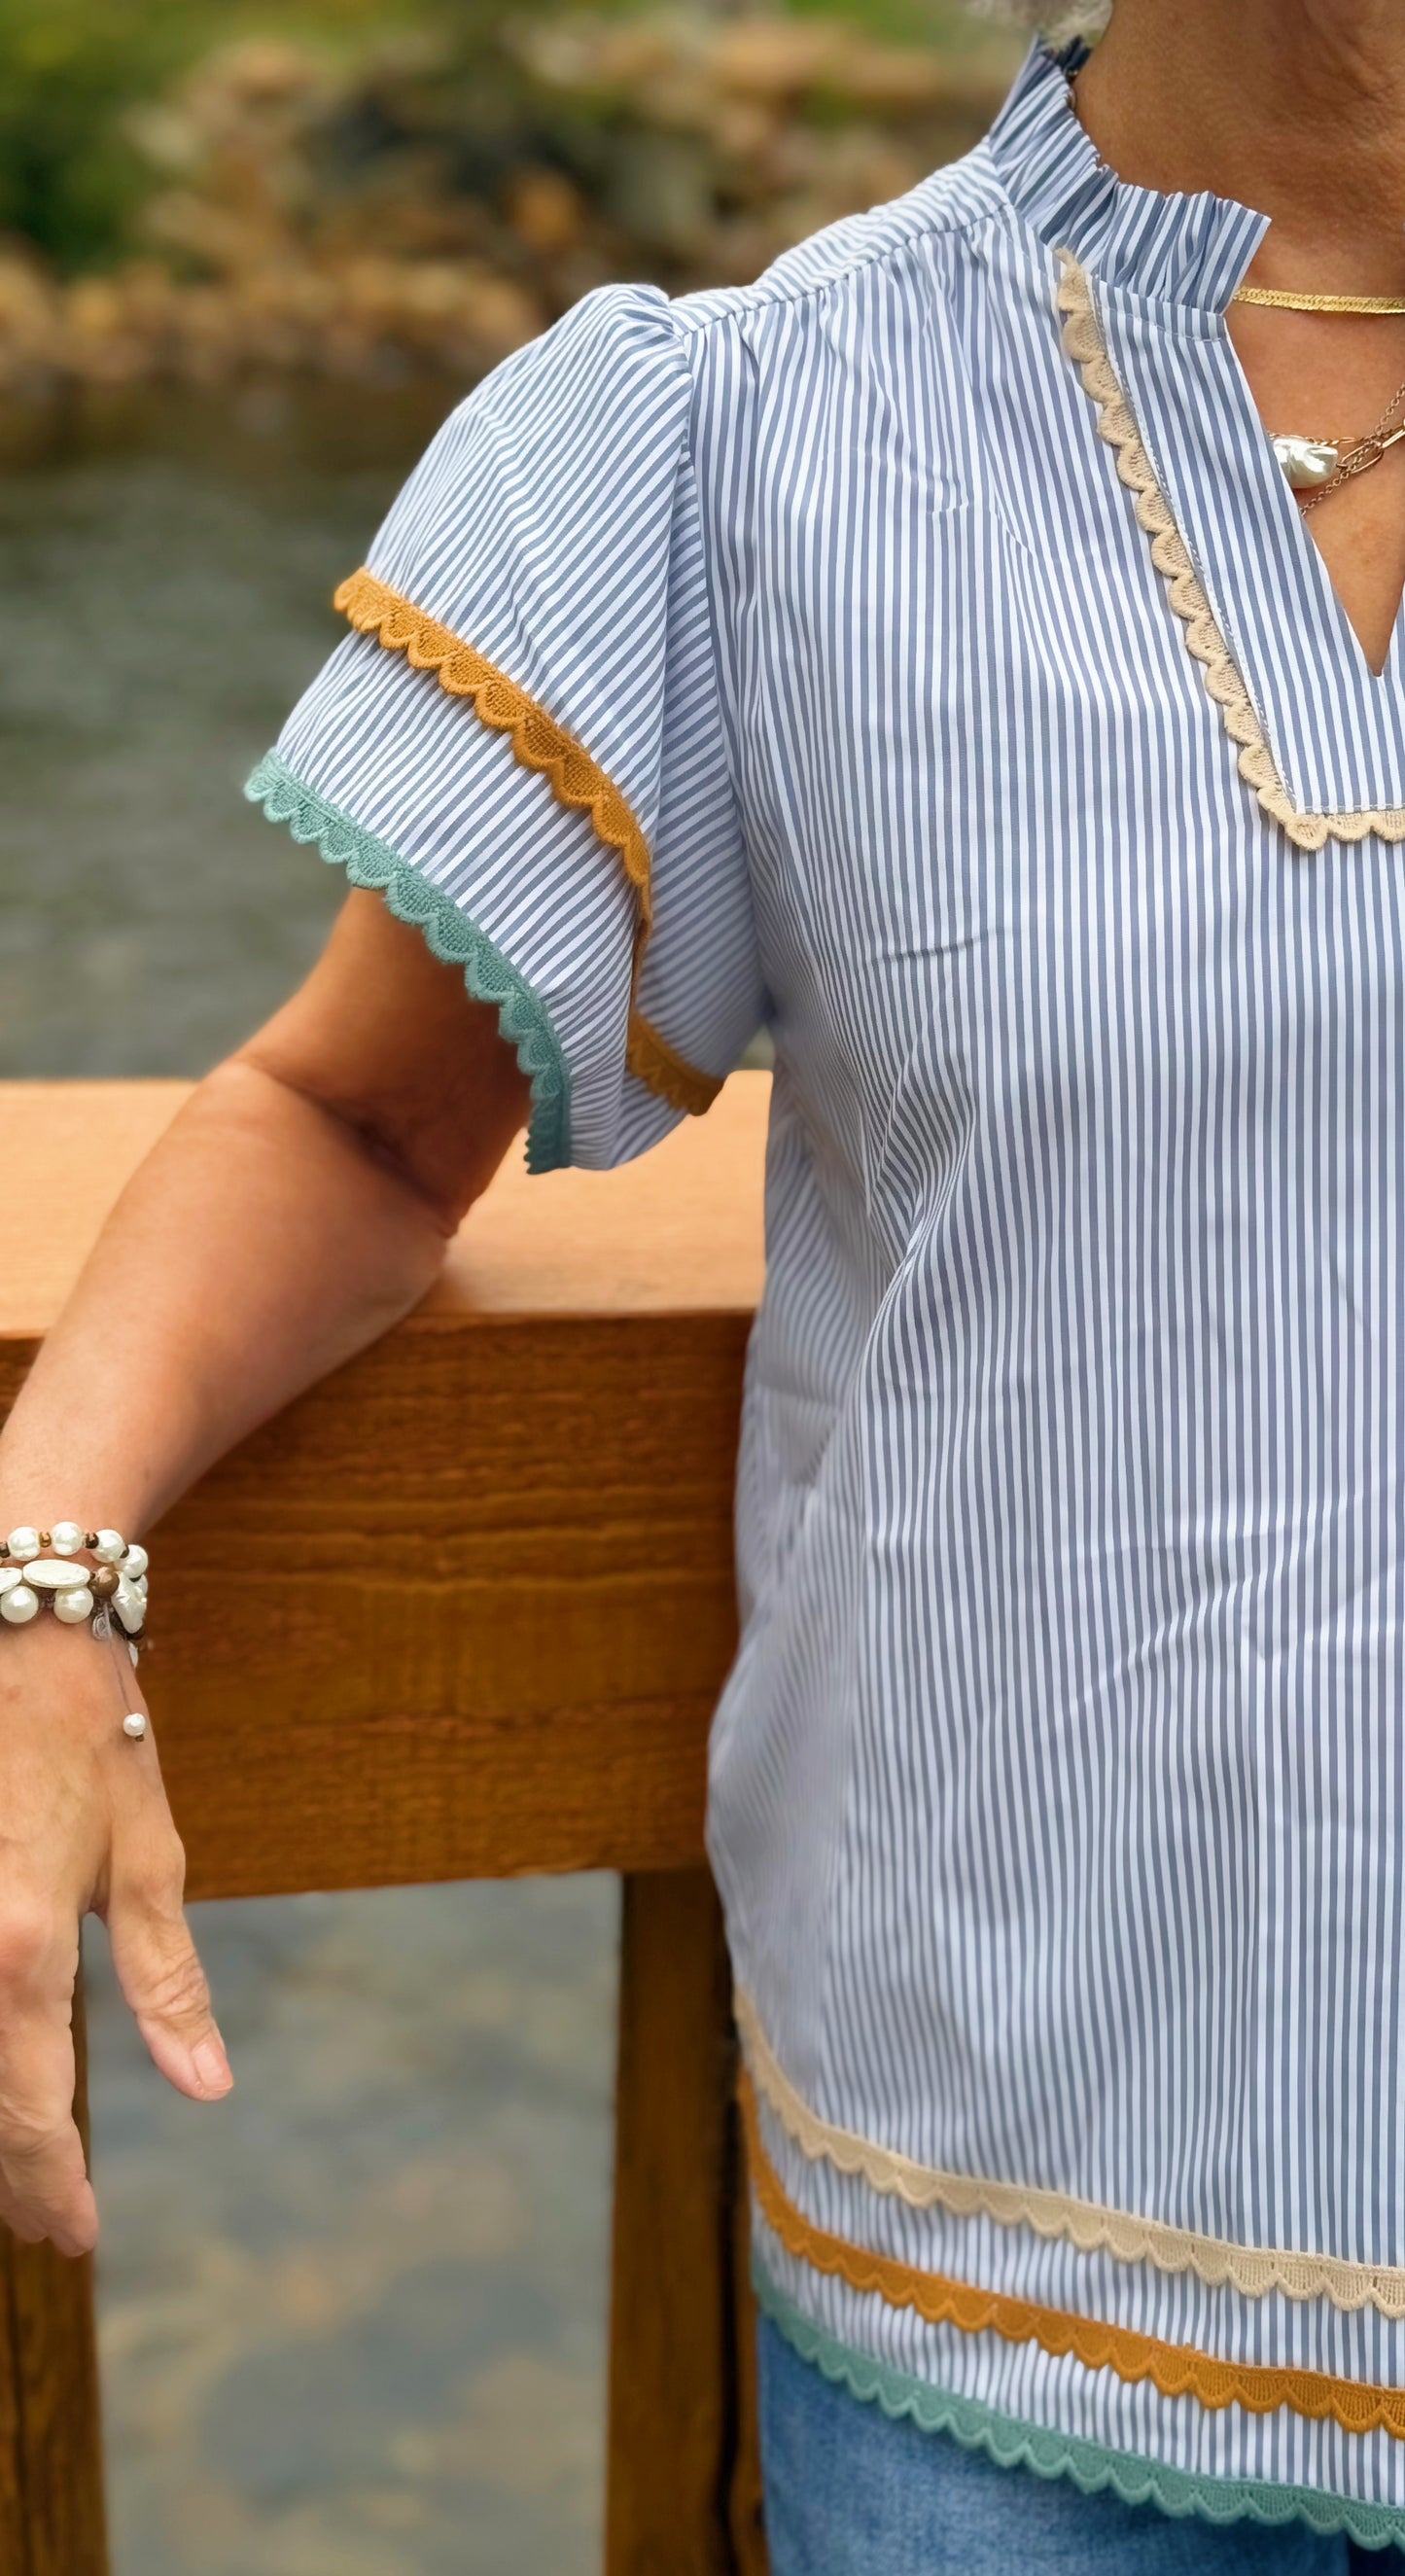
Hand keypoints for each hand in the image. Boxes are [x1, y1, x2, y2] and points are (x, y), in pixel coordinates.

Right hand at [0, 1620, 230, 2256]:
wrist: (17, 1629)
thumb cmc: (94, 1736)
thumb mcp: (148, 1855)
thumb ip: (167, 1981)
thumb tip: (207, 2086)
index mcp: (21, 1950)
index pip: (30, 2113)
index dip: (50, 2188)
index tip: (77, 2236)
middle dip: (8, 2177)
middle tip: (46, 2224)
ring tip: (23, 2164)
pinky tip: (5, 2077)